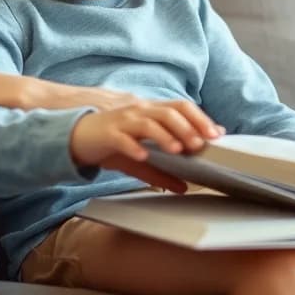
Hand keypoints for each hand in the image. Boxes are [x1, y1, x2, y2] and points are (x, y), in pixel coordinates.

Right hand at [70, 99, 223, 177]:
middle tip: (200, 144)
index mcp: (150, 112)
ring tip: (177, 150)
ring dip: (164, 135)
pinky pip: (121, 137)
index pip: (179, 107)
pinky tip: (142, 155)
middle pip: (167, 112)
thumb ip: (162, 171)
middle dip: (186, 126)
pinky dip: (133, 146)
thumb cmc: (111, 144)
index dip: (199, 118)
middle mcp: (138, 111)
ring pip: (147, 121)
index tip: (216, 133)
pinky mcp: (107, 133)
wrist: (77, 137)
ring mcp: (122, 120)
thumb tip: (186, 187)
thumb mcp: (140, 160)